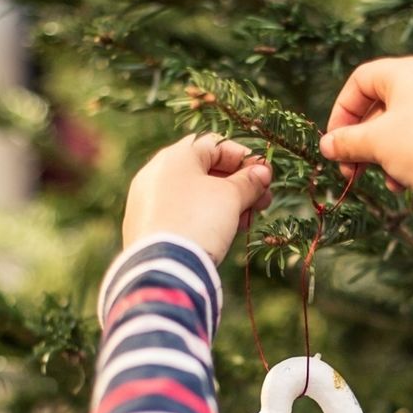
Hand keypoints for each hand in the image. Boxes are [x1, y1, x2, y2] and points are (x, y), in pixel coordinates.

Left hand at [124, 134, 272, 263]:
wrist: (165, 267)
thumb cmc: (200, 221)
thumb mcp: (231, 197)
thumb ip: (249, 181)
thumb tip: (262, 173)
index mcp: (174, 156)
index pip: (216, 145)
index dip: (246, 158)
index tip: (267, 177)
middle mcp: (155, 173)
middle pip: (206, 170)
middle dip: (239, 185)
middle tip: (263, 202)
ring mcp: (147, 201)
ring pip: (195, 194)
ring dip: (226, 204)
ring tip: (247, 221)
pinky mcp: (146, 226)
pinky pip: (181, 213)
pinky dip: (205, 217)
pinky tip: (224, 232)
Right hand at [320, 57, 412, 221]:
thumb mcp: (377, 145)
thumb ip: (346, 142)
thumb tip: (327, 145)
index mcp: (409, 70)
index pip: (361, 81)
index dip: (341, 113)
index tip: (335, 144)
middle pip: (383, 105)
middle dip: (363, 142)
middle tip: (352, 171)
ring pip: (406, 124)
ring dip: (387, 154)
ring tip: (388, 182)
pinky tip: (411, 183)